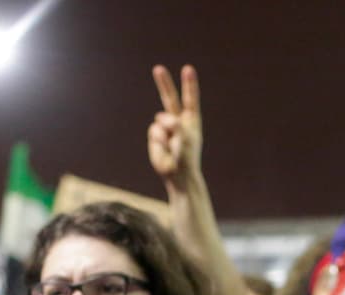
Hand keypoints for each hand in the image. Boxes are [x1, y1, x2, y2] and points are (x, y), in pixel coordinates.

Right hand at [148, 65, 202, 189]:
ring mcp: (165, 128)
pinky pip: (153, 131)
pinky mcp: (155, 136)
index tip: (187, 69)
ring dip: (165, 131)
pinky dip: (158, 140)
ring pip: (159, 119)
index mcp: (191, 121)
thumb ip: (176, 125)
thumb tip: (161, 118)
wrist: (177, 175)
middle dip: (164, 84)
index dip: (188, 84)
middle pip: (170, 99)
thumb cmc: (186, 158)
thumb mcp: (186, 140)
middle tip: (158, 68)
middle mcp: (178, 122)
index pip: (190, 99)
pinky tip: (164, 149)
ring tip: (172, 146)